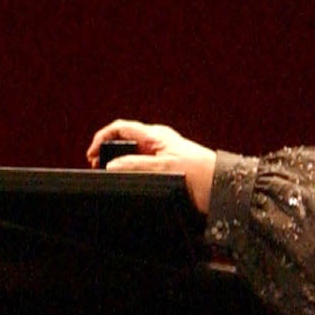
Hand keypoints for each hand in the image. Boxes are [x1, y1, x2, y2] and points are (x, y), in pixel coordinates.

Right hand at [86, 119, 218, 215]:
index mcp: (155, 135)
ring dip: (118, 163)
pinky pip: (141, 166)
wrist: (223, 186)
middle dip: (107, 151)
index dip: (102, 138)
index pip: (121, 128)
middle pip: (123, 141)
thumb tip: (111, 165)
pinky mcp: (166, 168)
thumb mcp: (164, 168)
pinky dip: (130, 171)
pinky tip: (127, 182)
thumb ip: (135, 165)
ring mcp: (161, 154)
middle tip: (97, 167)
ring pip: (131, 154)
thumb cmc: (200, 172)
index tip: (91, 154)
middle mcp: (157, 142)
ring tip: (109, 176)